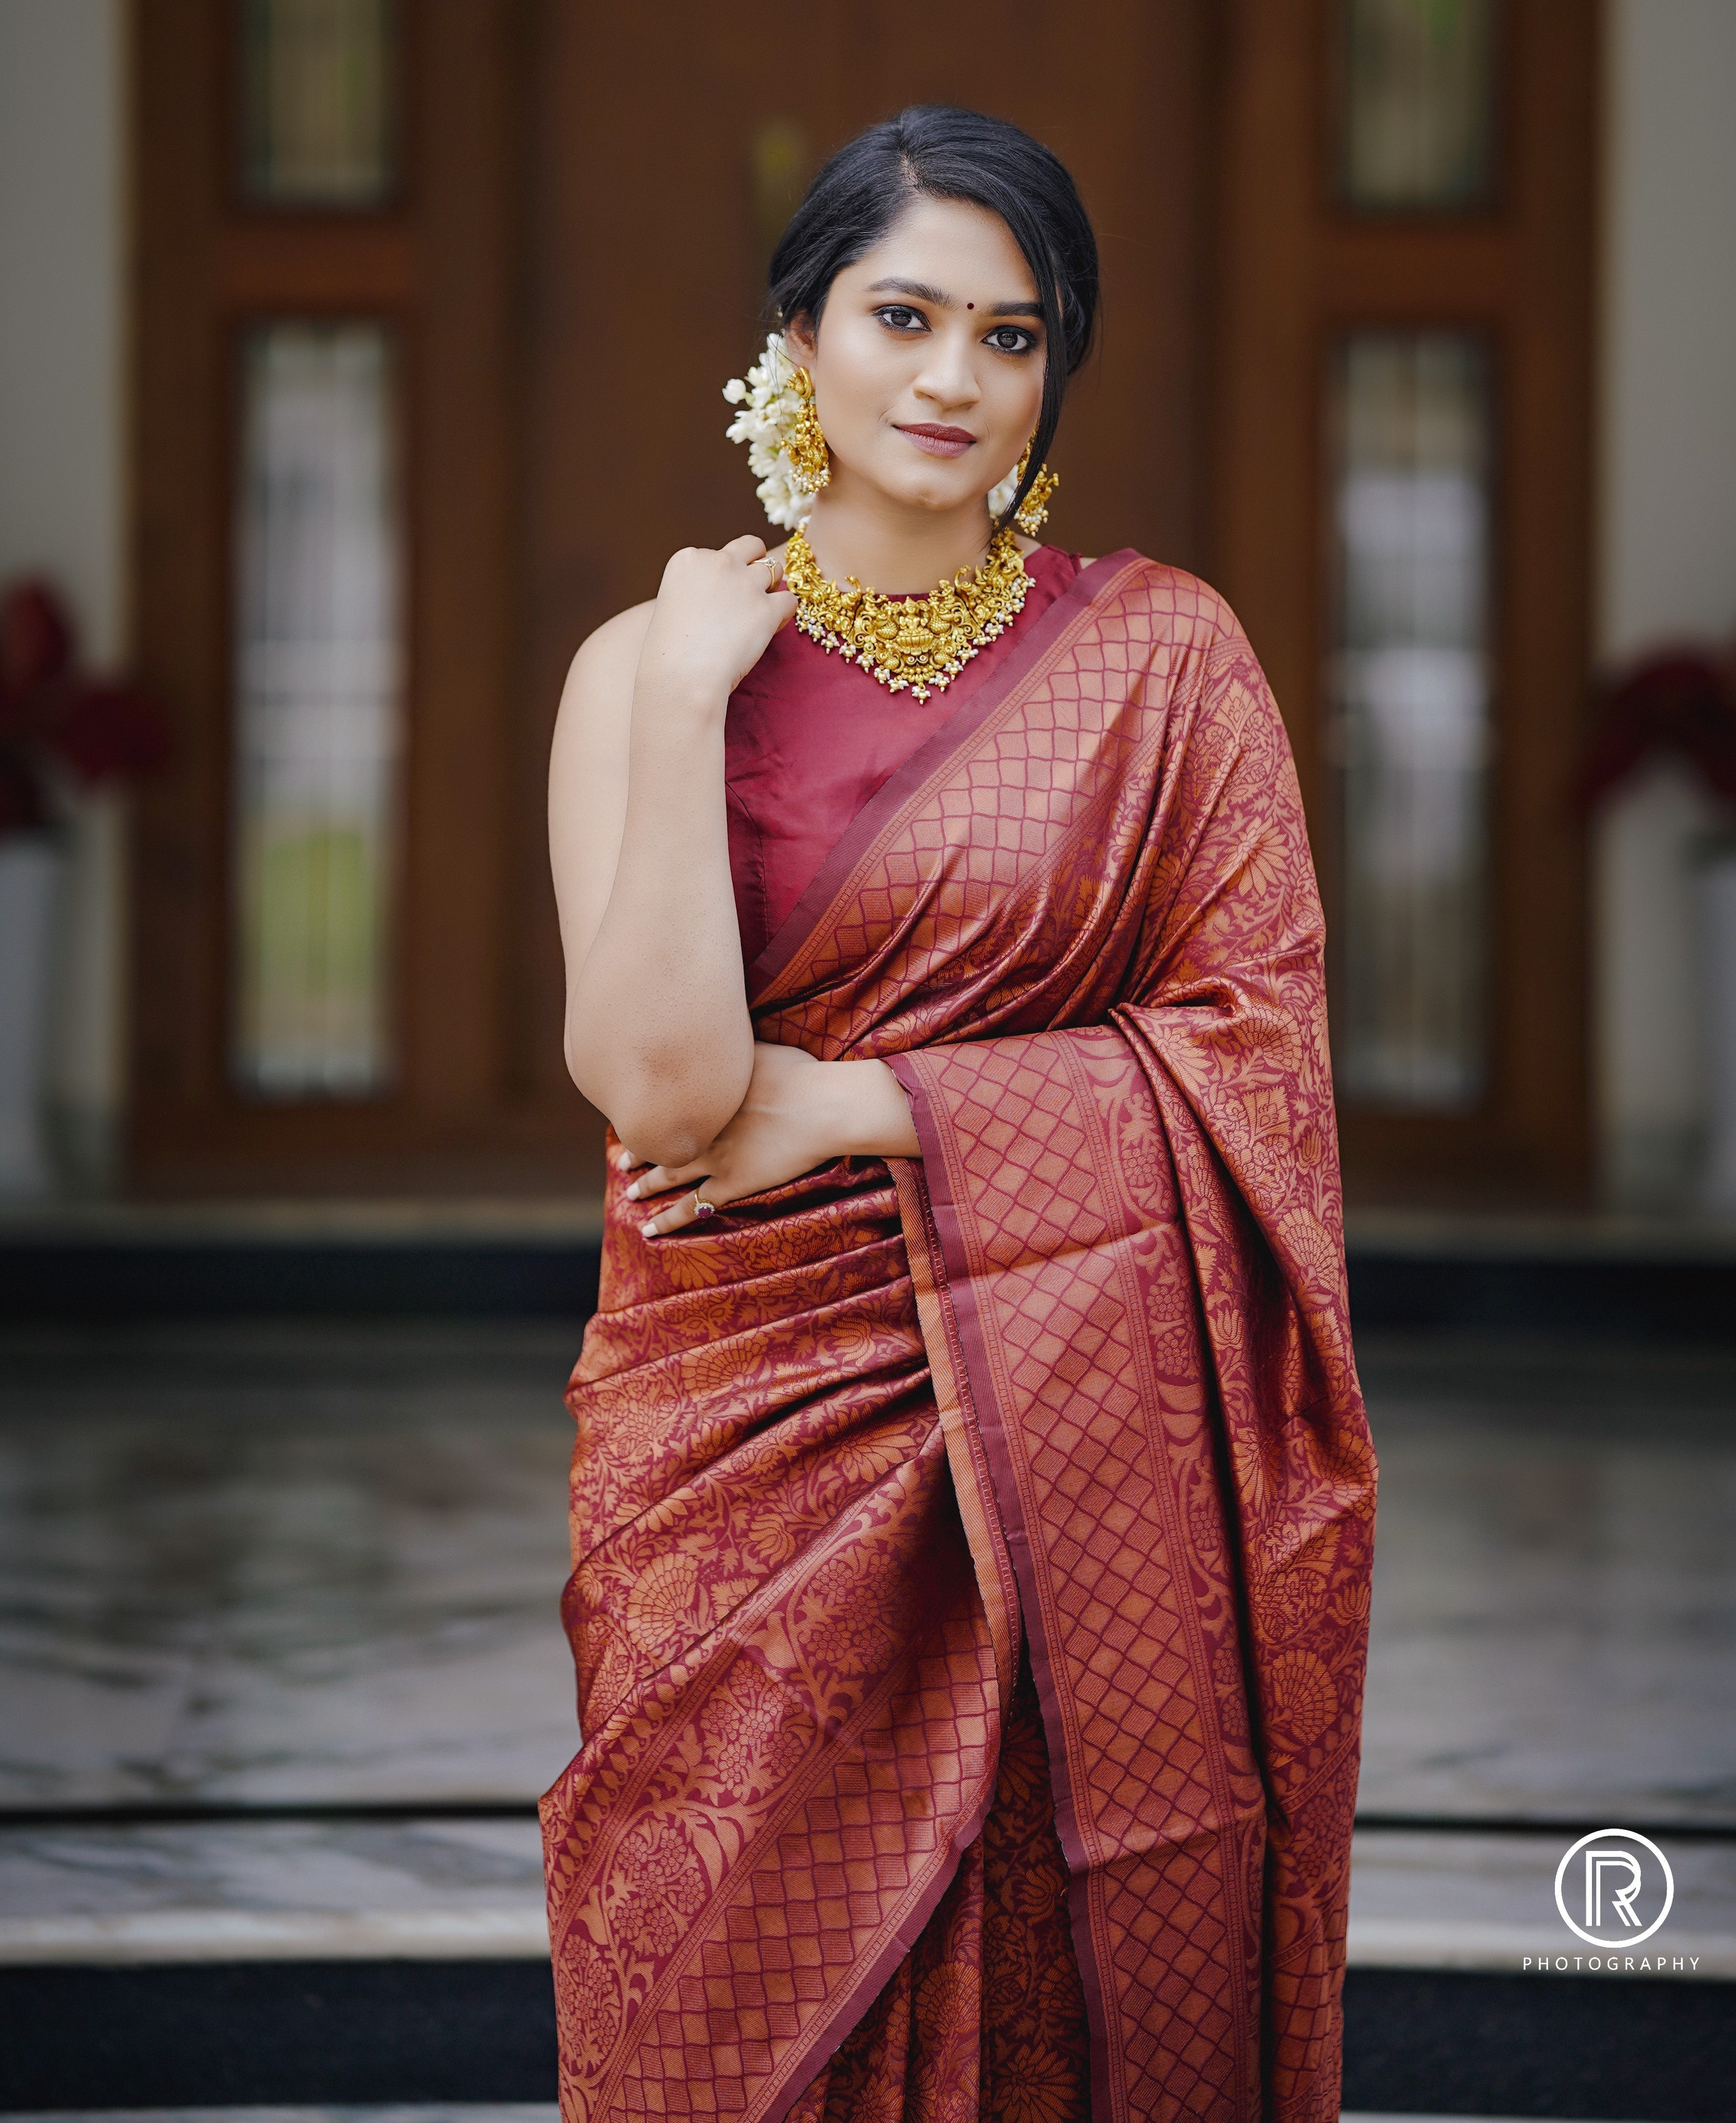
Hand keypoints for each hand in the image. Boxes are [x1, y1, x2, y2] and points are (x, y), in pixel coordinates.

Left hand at [618, 1043, 917, 1236]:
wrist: (821, 1107)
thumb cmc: (802, 1074)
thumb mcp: (760, 1048)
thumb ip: (736, 1051)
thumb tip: (726, 1039)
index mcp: (705, 1093)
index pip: (665, 1103)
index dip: (648, 1113)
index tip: (635, 1116)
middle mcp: (700, 1125)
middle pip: (659, 1140)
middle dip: (639, 1151)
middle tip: (622, 1159)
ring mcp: (711, 1157)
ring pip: (667, 1175)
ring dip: (646, 1186)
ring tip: (629, 1193)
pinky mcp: (729, 1184)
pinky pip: (691, 1207)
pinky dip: (668, 1221)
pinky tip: (650, 1231)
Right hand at [635, 535, 794, 709]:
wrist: (681, 676)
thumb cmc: (669, 654)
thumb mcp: (672, 606)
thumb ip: (696, 591)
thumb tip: (719, 599)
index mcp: (689, 558)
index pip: (718, 553)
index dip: (725, 575)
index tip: (719, 599)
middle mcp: (718, 562)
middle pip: (751, 546)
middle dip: (756, 563)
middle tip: (752, 591)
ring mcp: (745, 584)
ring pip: (775, 570)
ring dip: (771, 589)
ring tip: (760, 614)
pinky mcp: (767, 609)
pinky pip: (790, 600)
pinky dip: (785, 613)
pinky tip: (772, 628)